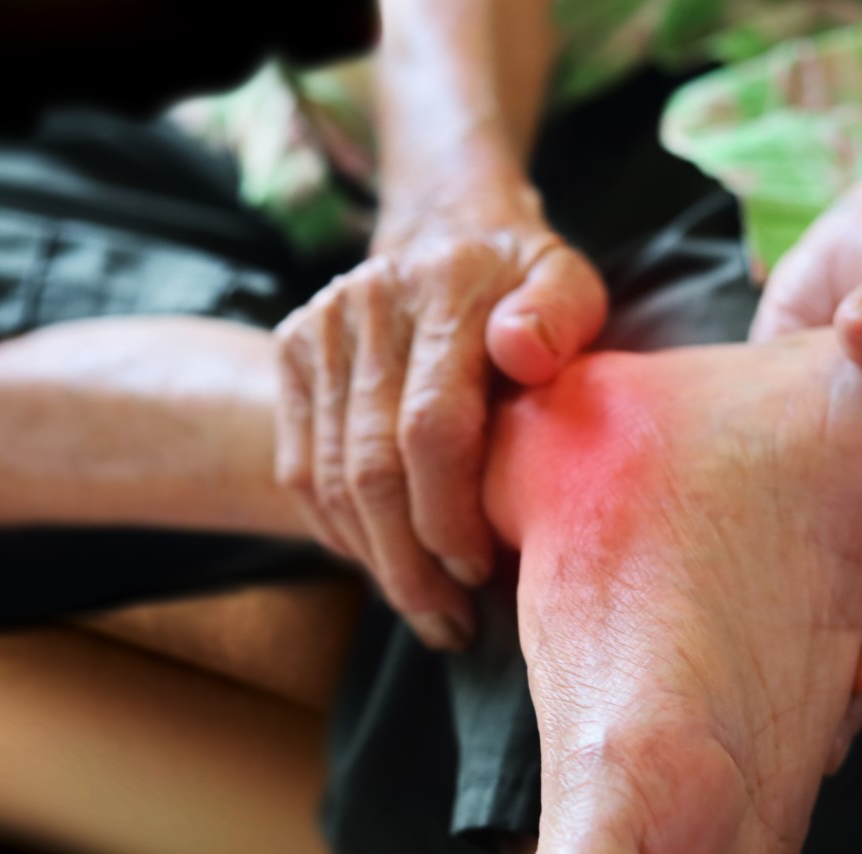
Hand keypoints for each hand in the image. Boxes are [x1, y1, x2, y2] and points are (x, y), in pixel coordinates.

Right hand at [275, 187, 606, 649]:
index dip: (450, 515)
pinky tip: (383, 564)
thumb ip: (562, 316)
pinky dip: (339, 533)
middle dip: (410, 563)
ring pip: (329, 480)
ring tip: (427, 610)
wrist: (448, 223)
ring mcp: (319, 327)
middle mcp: (368, 303)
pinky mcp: (290, 353)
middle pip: (371, 468)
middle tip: (452, 622)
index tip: (482, 569)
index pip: (431, 430)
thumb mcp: (570, 284)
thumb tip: (523, 353)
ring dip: (375, 562)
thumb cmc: (525, 283)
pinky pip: (300, 470)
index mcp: (446, 288)